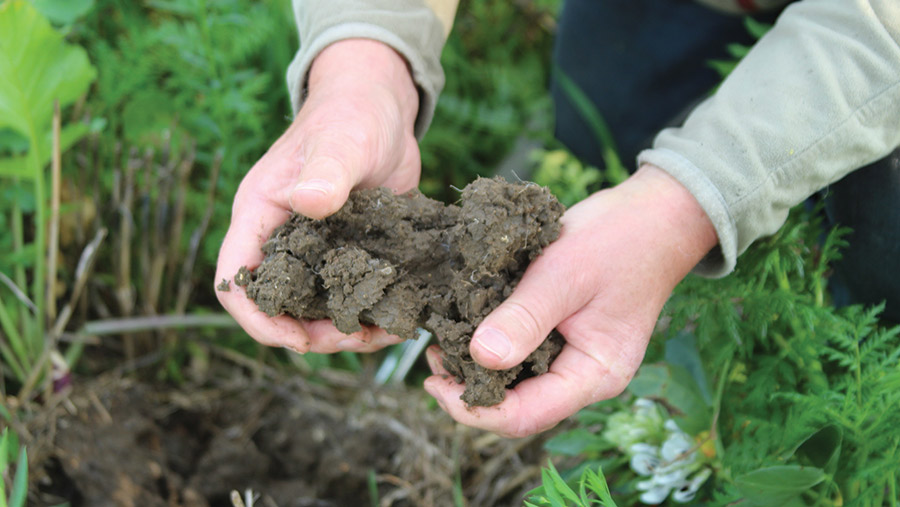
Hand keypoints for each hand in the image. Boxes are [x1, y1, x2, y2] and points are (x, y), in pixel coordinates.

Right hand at [215, 39, 419, 353]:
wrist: (381, 108)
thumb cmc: (351, 114)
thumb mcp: (342, 140)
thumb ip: (326, 170)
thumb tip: (310, 202)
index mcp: (260, 215)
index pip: (235, 280)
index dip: (258, 318)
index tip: (298, 340)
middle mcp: (281, 239)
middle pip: (277, 307)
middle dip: (312, 333)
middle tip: (356, 338)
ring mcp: (314, 250)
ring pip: (316, 310)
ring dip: (346, 329)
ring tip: (385, 331)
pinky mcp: (348, 253)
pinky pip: (350, 295)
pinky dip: (371, 312)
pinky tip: (401, 316)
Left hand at [423, 165, 717, 436]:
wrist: (654, 217)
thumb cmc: (618, 241)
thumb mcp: (565, 274)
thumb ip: (525, 317)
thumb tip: (479, 357)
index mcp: (594, 374)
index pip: (526, 416)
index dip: (474, 410)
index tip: (434, 383)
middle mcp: (583, 377)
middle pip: (518, 408)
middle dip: (470, 391)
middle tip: (432, 355)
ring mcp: (574, 360)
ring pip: (517, 384)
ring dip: (477, 369)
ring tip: (442, 341)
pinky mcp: (563, 339)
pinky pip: (522, 356)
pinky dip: (491, 347)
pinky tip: (466, 326)